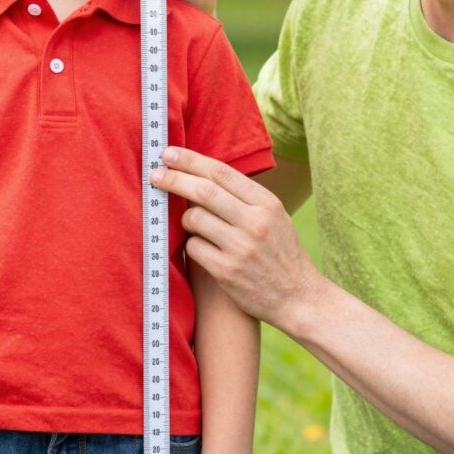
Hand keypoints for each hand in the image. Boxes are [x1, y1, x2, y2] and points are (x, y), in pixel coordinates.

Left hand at [150, 147, 323, 327]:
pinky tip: (202, 249)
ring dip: (186, 219)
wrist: (298, 299)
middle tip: (154, 174)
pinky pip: (194, 247)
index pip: (221, 172)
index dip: (191, 160)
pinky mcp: (227, 272)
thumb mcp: (275, 217)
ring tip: (193, 225)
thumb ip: (245, 197)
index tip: (170, 153)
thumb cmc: (281, 254)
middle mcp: (255, 223)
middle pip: (203, 191)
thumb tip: (202, 174)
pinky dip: (192, 244)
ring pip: (194, 218)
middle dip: (174, 179)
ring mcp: (241, 248)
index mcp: (267, 204)